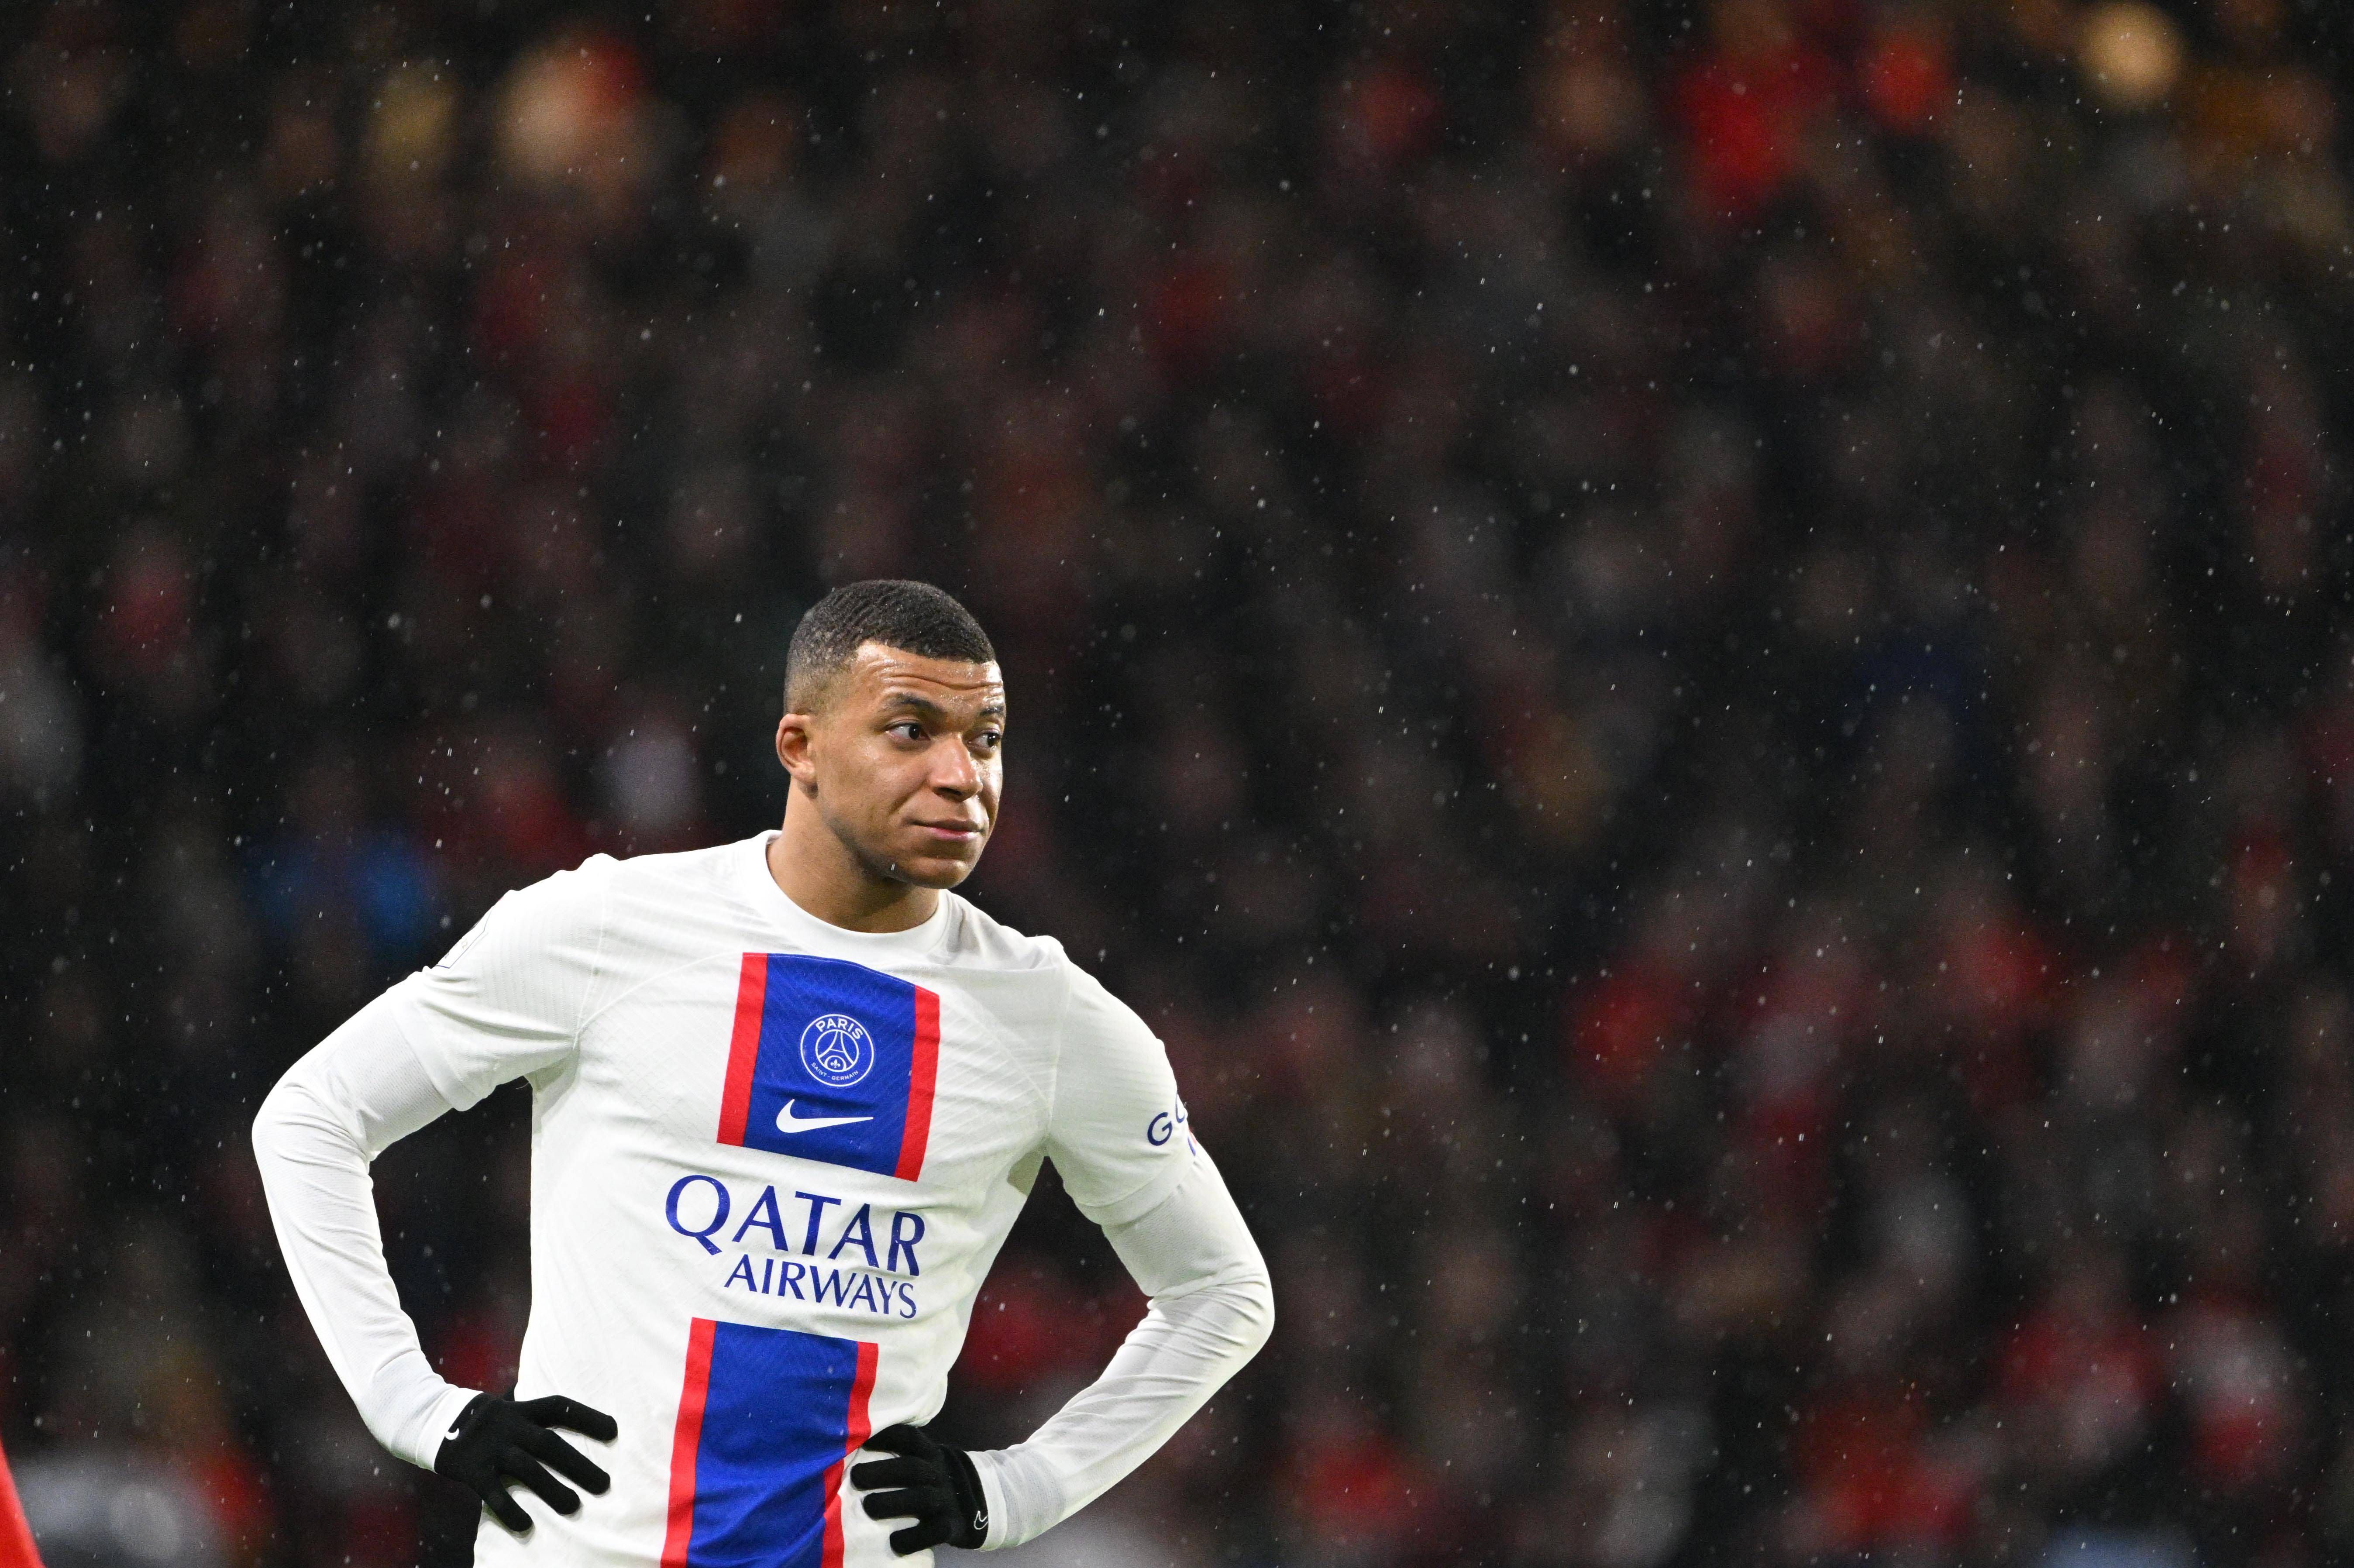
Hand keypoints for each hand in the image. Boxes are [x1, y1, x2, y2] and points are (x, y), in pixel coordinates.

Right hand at [434, 1393, 616, 1531]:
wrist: (432, 1419)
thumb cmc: (485, 1421)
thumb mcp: (509, 1409)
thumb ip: (533, 1418)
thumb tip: (571, 1429)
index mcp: (521, 1409)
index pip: (559, 1407)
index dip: (587, 1417)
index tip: (613, 1430)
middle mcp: (509, 1426)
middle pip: (548, 1443)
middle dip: (578, 1464)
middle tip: (604, 1484)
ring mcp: (490, 1449)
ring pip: (525, 1468)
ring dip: (551, 1489)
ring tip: (575, 1507)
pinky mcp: (471, 1470)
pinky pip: (493, 1493)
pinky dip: (511, 1510)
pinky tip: (527, 1526)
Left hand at [850, 1423, 988, 1554]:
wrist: (973, 1505)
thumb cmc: (931, 1480)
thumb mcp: (923, 1460)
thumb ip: (898, 1454)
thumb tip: (852, 1448)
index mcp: (929, 1454)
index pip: (909, 1438)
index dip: (886, 1436)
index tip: (861, 1440)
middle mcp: (937, 1474)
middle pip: (912, 1468)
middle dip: (883, 1472)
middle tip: (856, 1476)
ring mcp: (946, 1500)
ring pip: (922, 1498)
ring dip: (893, 1502)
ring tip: (868, 1506)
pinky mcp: (950, 1526)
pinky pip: (935, 1532)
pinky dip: (914, 1538)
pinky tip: (894, 1542)